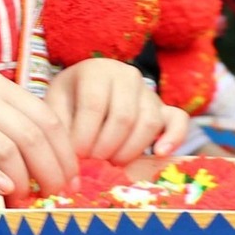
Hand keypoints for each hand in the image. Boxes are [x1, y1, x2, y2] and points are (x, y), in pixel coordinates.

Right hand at [0, 66, 76, 198]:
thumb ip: (5, 118)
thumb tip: (41, 153)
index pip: (46, 117)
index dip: (65, 151)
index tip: (72, 177)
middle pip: (31, 135)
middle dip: (52, 169)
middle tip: (58, 195)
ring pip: (5, 148)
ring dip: (24, 179)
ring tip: (28, 199)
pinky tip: (3, 191)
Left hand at [45, 58, 189, 163]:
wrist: (88, 89)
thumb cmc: (70, 100)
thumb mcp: (56, 105)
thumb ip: (61, 126)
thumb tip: (71, 159)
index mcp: (97, 70)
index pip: (94, 105)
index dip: (84, 136)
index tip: (75, 156)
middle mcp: (127, 75)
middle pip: (123, 117)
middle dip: (106, 148)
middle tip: (93, 164)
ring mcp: (149, 91)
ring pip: (148, 123)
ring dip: (130, 150)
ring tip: (112, 163)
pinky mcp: (165, 109)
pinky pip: (179, 120)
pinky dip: (173, 138)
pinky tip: (159, 154)